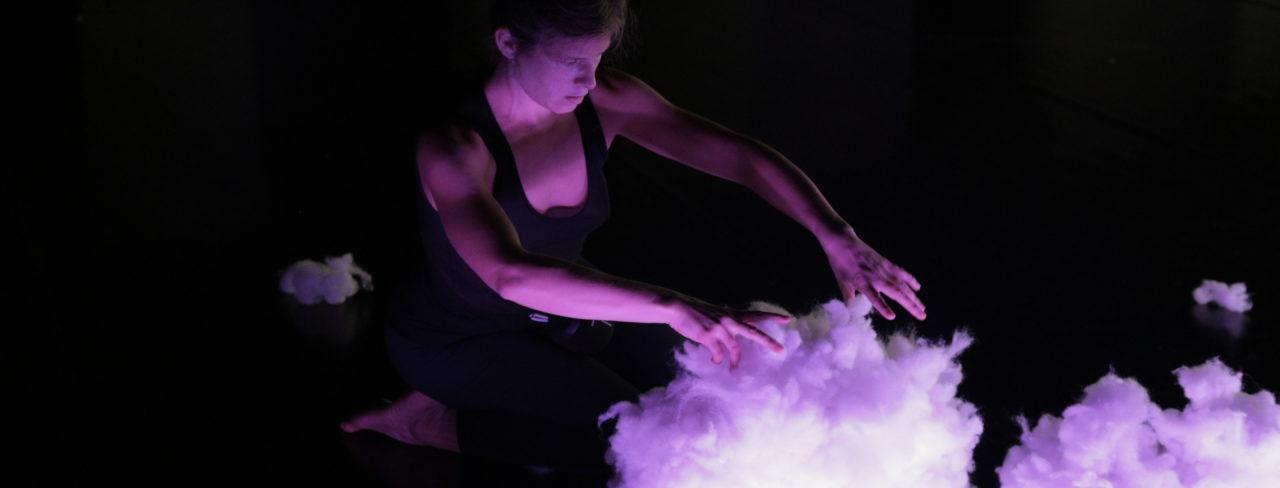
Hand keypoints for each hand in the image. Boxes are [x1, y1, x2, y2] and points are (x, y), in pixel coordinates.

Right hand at [663, 295, 791, 369]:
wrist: (677, 307)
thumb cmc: (694, 312)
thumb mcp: (714, 314)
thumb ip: (725, 323)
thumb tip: (728, 338)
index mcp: (732, 314)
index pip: (756, 315)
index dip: (772, 317)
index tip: (788, 319)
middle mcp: (729, 320)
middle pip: (754, 333)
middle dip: (769, 342)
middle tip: (781, 351)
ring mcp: (720, 328)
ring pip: (735, 349)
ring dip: (735, 361)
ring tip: (733, 370)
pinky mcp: (709, 336)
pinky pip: (718, 353)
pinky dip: (717, 359)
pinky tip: (714, 361)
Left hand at [822, 231, 925, 320]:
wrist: (843, 242)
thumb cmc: (840, 264)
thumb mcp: (841, 282)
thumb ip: (849, 297)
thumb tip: (852, 312)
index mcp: (862, 282)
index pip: (874, 297)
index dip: (883, 307)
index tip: (892, 316)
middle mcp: (875, 276)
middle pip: (896, 292)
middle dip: (910, 305)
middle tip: (922, 316)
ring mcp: (883, 269)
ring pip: (902, 285)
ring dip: (913, 297)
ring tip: (923, 307)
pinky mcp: (886, 263)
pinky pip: (901, 273)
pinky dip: (911, 280)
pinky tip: (918, 287)